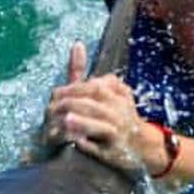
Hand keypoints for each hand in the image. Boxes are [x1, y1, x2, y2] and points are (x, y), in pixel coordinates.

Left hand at [41, 41, 143, 170]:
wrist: (142, 146)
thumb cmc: (116, 116)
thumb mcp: (105, 92)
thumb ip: (84, 73)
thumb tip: (76, 44)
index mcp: (116, 93)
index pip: (93, 87)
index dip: (72, 90)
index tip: (55, 96)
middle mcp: (119, 109)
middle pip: (95, 102)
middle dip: (71, 104)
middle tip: (52, 109)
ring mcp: (119, 129)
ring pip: (101, 123)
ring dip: (82, 121)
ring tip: (65, 120)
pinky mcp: (115, 149)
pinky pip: (103, 145)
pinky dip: (90, 143)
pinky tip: (75, 141)